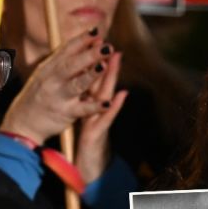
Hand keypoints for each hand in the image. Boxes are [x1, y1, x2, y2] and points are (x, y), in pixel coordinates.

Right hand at [0, 30, 111, 144]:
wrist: (23, 122)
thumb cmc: (40, 94)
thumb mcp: (47, 74)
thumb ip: (65, 60)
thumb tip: (88, 43)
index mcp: (49, 67)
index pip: (67, 50)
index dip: (82, 40)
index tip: (96, 31)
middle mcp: (53, 80)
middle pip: (72, 64)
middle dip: (90, 54)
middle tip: (107, 46)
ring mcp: (59, 96)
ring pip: (77, 84)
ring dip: (91, 75)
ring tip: (104, 66)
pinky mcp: (65, 113)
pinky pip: (82, 109)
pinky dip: (95, 106)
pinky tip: (108, 103)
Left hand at [75, 50, 128, 184]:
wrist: (87, 165)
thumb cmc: (87, 139)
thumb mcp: (86, 117)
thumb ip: (90, 100)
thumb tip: (91, 83)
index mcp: (90, 104)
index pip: (93, 80)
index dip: (95, 63)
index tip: (97, 44)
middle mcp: (98, 109)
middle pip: (102, 83)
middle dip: (107, 64)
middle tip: (112, 45)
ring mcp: (99, 119)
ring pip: (106, 95)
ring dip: (112, 78)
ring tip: (116, 61)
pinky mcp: (98, 133)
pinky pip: (107, 118)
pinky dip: (114, 106)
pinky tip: (121, 95)